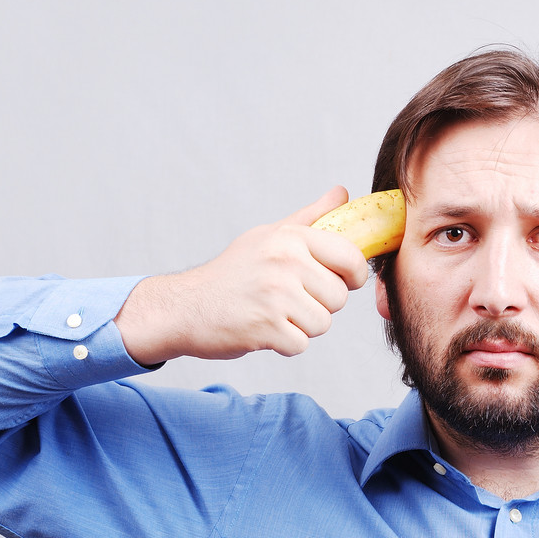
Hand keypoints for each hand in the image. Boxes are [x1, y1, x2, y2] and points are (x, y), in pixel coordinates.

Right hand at [115, 186, 369, 365]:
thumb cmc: (232, 272)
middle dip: (319, 305)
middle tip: (289, 300)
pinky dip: (285, 344)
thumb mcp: (268, 235)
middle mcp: (285, 262)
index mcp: (290, 237)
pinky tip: (263, 329)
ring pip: (322, 323)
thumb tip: (342, 193)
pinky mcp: (267, 328)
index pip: (351, 257)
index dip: (354, 275)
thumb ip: (310, 217)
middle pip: (338, 297)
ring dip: (302, 327)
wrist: (185, 306)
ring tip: (274, 313)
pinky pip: (301, 344)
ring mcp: (276, 295)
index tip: (344, 281)